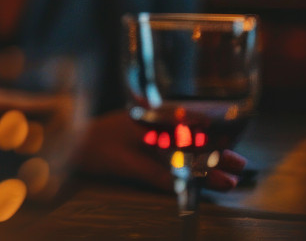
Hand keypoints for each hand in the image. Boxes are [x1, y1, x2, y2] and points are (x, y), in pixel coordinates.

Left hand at [74, 110, 247, 191]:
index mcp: (150, 121)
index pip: (189, 135)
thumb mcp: (127, 163)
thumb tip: (187, 186)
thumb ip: (157, 173)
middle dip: (215, 152)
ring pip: (183, 143)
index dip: (212, 150)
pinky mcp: (142, 140)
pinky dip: (187, 157)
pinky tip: (201, 166)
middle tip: (239, 165)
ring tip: (229, 168)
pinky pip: (170, 147)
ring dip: (205, 156)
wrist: (67, 142)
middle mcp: (152, 123)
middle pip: (190, 138)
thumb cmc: (94, 147)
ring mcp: (147, 130)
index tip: (230, 162)